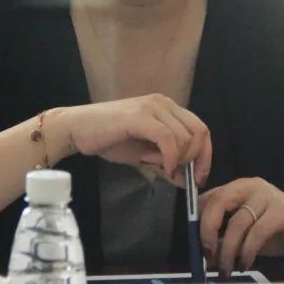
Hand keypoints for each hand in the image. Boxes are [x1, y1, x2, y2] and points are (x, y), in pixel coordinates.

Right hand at [61, 94, 210, 187]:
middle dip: (197, 159)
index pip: (200, 129)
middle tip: (184, 178)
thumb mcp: (144, 155)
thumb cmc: (108, 139)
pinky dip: (169, 158)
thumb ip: (167, 165)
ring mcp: (152, 107)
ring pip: (185, 138)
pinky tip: (161, 167)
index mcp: (167, 108)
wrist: (78, 129)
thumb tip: (189, 181)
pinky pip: (168, 139)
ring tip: (154, 165)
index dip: (206, 155)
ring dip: (176, 160)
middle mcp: (164, 103)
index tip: (200, 178)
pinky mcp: (140, 116)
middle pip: (200, 132)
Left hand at [199, 177, 283, 275]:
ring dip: (228, 250)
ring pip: (237, 223)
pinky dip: (247, 252)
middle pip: (218, 203)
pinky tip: (245, 264)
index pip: (208, 198)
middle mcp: (250, 186)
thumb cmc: (280, 232)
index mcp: (238, 188)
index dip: (197, 221)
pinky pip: (257, 233)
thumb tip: (204, 255)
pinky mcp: (282, 211)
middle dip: (207, 231)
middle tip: (207, 255)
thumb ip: (227, 237)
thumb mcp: (247, 234)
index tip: (195, 245)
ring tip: (226, 268)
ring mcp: (267, 196)